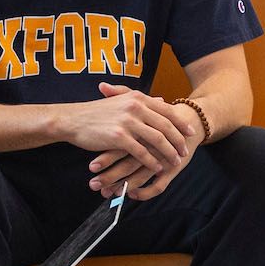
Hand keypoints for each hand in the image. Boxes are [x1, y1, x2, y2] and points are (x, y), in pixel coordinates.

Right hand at [58, 82, 190, 183]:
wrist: (74, 120)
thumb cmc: (97, 112)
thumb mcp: (121, 100)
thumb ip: (144, 101)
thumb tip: (163, 100)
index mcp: (137, 97)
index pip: (167, 110)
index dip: (181, 123)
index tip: (190, 133)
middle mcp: (135, 107)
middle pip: (166, 126)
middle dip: (178, 140)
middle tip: (185, 151)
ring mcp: (128, 122)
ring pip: (157, 139)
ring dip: (169, 152)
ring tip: (175, 162)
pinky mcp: (119, 137)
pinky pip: (142, 152)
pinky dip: (152, 161)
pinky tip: (157, 168)